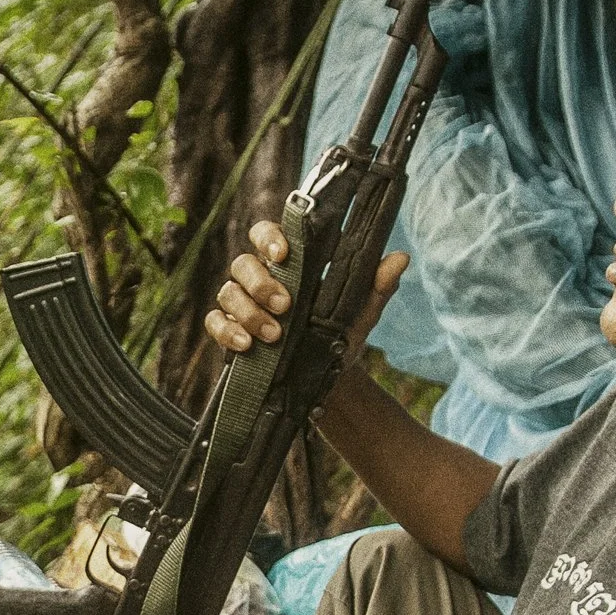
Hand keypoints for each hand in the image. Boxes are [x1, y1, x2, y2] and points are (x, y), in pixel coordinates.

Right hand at [202, 219, 409, 360]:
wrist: (326, 380)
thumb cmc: (340, 334)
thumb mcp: (362, 312)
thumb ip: (377, 286)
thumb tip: (400, 259)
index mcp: (290, 263)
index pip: (268, 234)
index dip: (269, 237)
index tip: (283, 253)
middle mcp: (261, 277)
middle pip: (243, 263)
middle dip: (261, 283)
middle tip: (285, 305)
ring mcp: (242, 304)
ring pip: (228, 292)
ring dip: (248, 312)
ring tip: (274, 335)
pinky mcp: (229, 331)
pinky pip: (215, 323)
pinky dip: (227, 332)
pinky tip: (246, 346)